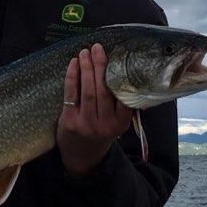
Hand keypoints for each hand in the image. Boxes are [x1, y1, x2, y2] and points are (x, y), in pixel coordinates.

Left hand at [56, 43, 133, 177]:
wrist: (82, 158)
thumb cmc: (101, 134)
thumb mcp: (117, 124)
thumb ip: (124, 105)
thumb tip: (136, 78)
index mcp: (120, 123)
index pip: (123, 96)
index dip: (119, 75)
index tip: (118, 58)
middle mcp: (105, 124)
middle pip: (104, 90)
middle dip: (101, 66)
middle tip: (98, 48)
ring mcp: (87, 124)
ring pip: (88, 91)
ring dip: (86, 69)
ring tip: (85, 52)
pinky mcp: (70, 122)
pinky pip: (71, 95)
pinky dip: (72, 77)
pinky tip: (73, 63)